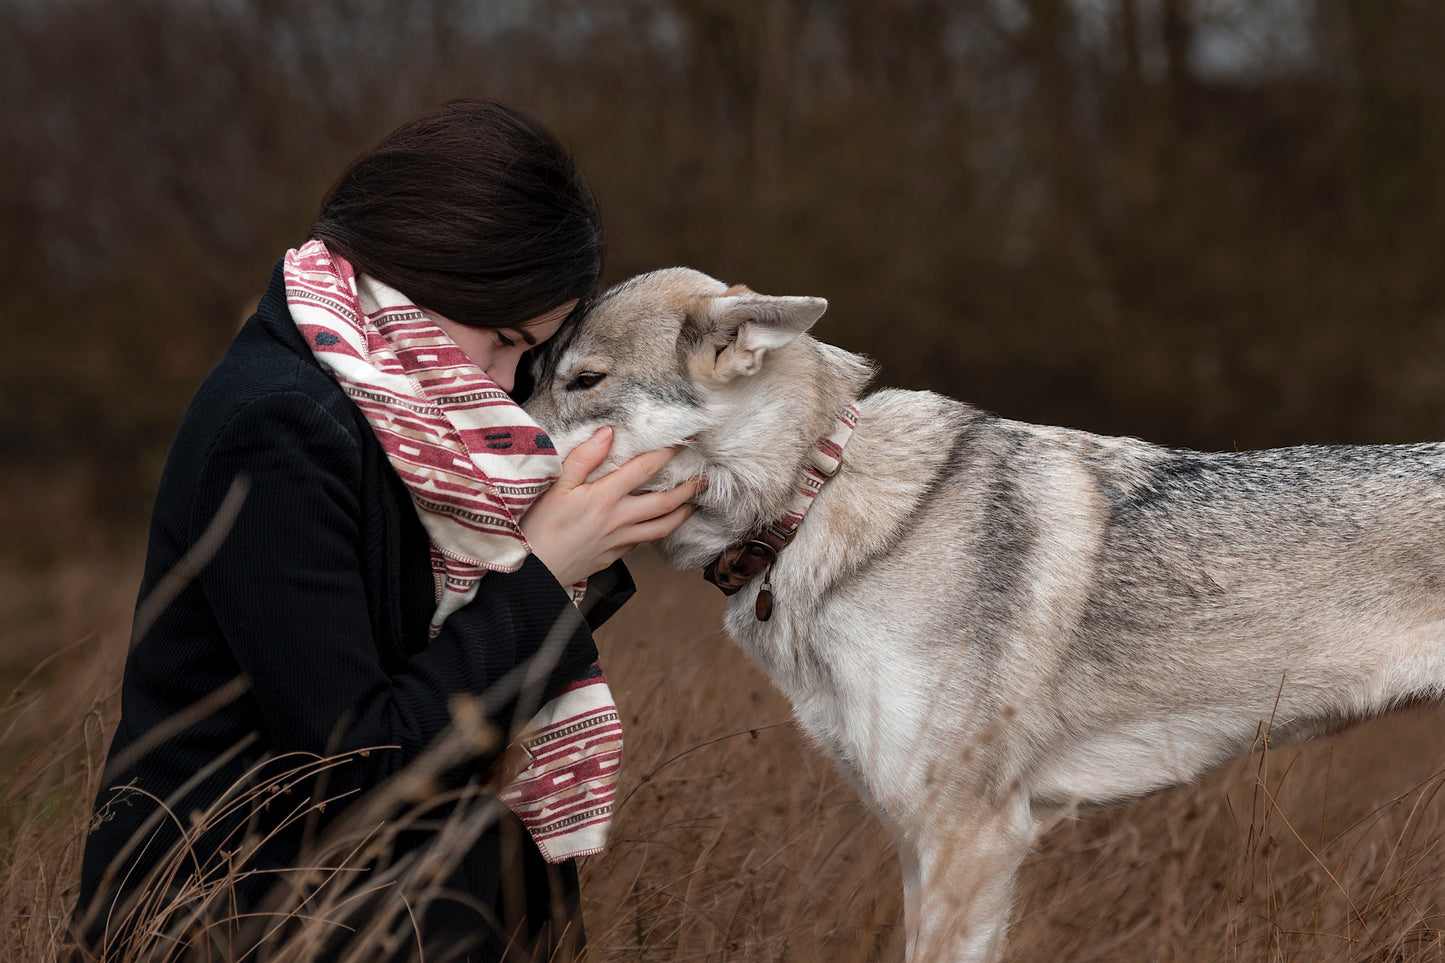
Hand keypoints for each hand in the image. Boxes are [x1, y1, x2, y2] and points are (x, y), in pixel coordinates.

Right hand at [520, 427, 703, 586]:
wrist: (532, 572)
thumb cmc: (538, 526)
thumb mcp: (555, 485)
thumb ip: (583, 458)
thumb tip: (607, 433)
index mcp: (605, 497)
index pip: (645, 469)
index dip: (668, 452)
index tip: (686, 440)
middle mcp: (619, 519)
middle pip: (664, 502)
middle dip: (688, 489)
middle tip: (705, 478)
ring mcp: (619, 540)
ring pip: (661, 527)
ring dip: (682, 514)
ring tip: (694, 504)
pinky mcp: (614, 556)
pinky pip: (644, 541)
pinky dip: (658, 531)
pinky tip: (661, 525)